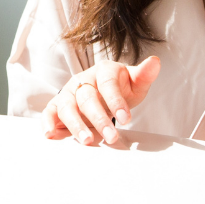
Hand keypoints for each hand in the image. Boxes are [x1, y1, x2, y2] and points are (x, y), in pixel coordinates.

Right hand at [43, 56, 159, 145]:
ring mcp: (69, 92)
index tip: (127, 119)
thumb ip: (145, 75)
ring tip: (87, 141)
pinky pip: (50, 111)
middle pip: (87, 98)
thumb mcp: (135, 82)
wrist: (104, 90)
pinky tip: (52, 134)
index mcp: (104, 71)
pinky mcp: (58, 104)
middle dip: (99, 119)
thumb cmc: (121, 87)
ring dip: (75, 125)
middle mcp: (83, 80)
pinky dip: (48, 122)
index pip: (108, 84)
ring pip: (67, 107)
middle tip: (111, 137)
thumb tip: (155, 62)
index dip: (116, 101)